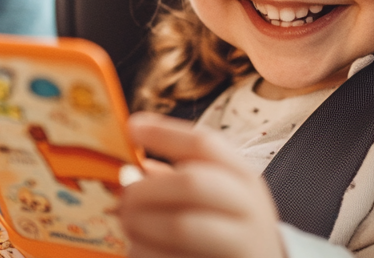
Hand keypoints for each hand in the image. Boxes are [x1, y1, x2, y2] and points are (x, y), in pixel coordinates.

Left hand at [118, 112, 285, 257]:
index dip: (165, 133)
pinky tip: (140, 249)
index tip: (131, 127)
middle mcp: (248, 207)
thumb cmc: (233, 229)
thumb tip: (134, 169)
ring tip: (130, 227)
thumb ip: (182, 179)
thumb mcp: (221, 197)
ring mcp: (241, 242)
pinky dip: (147, 253)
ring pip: (181, 226)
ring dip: (142, 225)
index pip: (205, 144)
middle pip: (192, 182)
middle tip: (125, 198)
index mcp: (244, 178)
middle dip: (148, 189)